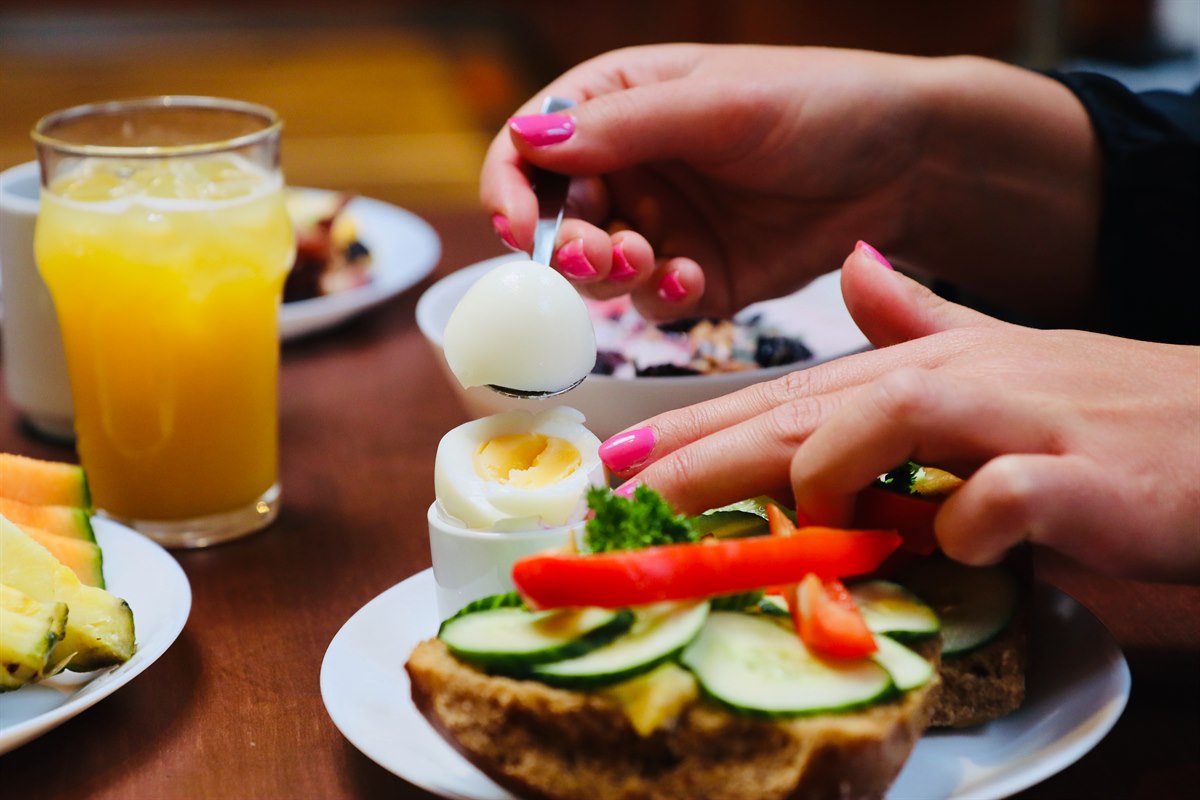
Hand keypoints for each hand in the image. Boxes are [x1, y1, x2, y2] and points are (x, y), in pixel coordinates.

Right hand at [481, 44, 1098, 324]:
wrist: (907, 166)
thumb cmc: (819, 104)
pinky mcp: (697, 277)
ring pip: (597, 270)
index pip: (532, 145)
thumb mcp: (718, 104)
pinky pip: (652, 302)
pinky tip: (695, 279)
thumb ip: (623, 126)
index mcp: (620, 104)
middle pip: (555, 218)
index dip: (510, 186)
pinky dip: (663, 298)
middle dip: (567, 243)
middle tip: (600, 252)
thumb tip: (526, 137)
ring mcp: (662, 226)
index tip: (516, 227)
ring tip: (649, 262)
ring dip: (610, 274)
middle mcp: (631, 167)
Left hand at [599, 243, 1199, 581]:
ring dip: (834, 479)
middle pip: (807, 412)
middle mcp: (957, 381)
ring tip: (813, 531)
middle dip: (707, 457)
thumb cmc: (1107, 408)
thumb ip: (921, 323)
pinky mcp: (1085, 477)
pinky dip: (968, 525)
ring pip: (890, 422)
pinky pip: (1004, 498)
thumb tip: (860, 271)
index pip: (787, 397)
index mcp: (924, 365)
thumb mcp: (1002, 359)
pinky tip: (958, 548)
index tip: (620, 460)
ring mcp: (1020, 422)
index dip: (696, 428)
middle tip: (631, 497)